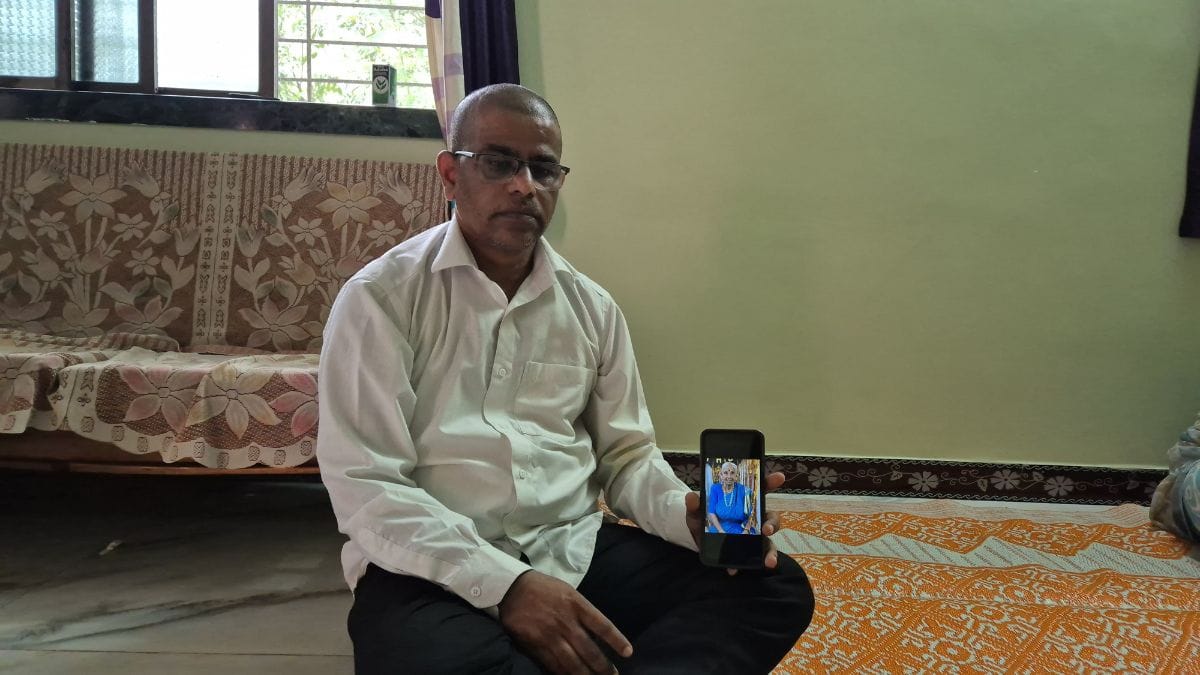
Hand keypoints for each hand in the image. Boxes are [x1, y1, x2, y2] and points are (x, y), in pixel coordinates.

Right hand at [499, 570, 632, 673]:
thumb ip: (582, 611)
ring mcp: (550, 634)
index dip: (617, 641)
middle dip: (603, 667)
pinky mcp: (535, 644)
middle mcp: (566, 621)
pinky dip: (563, 673)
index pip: (603, 626)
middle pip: (590, 650)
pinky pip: (552, 664)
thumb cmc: (544, 588)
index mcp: (577, 604)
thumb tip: (595, 633)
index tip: (628, 653)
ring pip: (572, 662)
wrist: (512, 587)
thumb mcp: (568, 592)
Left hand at [684, 471, 786, 572]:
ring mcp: (753, 536)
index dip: (770, 482)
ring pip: (769, 541)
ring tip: (768, 561)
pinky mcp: (749, 552)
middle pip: (770, 517)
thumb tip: (692, 497)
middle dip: (772, 523)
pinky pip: (754, 558)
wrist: (698, 539)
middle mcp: (753, 518)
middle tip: (767, 529)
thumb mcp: (697, 512)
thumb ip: (695, 505)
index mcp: (744, 502)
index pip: (760, 489)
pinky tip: (735, 570)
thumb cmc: (703, 519)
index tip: (779, 478)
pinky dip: (748, 565)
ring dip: (771, 551)